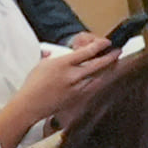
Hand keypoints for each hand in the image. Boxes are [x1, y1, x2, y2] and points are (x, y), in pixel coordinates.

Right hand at [0, 37, 127, 147]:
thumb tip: (52, 52)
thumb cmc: (33, 85)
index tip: (107, 42)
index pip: (87, 52)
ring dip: (108, 70)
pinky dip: (100, 81)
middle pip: (97, 64)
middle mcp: (72, 76)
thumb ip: (52, 57)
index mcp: (63, 63)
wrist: (30, 105)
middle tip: (117, 51)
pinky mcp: (77, 98)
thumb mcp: (42, 64)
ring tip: (115, 63)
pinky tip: (104, 78)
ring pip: (98, 77)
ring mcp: (76, 88)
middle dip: (110, 57)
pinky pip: (93, 88)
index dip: (99, 46)